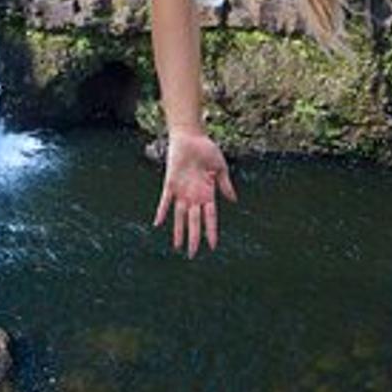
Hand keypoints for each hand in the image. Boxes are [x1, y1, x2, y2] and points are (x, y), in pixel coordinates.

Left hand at [153, 127, 236, 256]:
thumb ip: (225, 184)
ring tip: (177, 247)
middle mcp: (194, 196)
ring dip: (178, 231)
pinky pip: (165, 201)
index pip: (210, 217)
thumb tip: (234, 200)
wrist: (191, 136)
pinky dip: (162, 211)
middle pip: (194, 221)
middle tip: (191, 254)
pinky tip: (157, 223)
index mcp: (208, 193)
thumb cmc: (207, 150)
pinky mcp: (170, 183)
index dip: (211, 231)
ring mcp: (182, 191)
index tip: (212, 246)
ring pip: (179, 216)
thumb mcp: (220, 167)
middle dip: (193, 238)